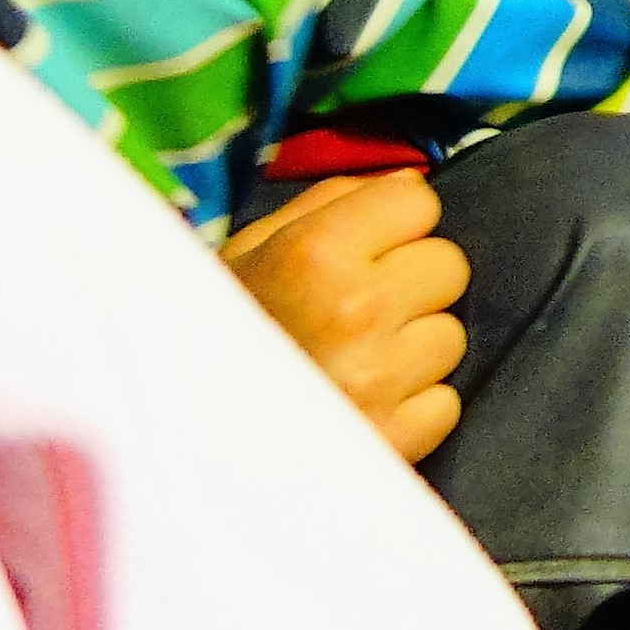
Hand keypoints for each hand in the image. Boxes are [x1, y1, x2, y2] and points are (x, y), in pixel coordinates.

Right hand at [222, 170, 470, 461]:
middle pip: (447, 265)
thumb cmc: (209, 337)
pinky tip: (363, 406)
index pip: (418, 202)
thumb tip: (409, 183)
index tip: (364, 249)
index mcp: (316, 253)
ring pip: (449, 337)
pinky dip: (411, 408)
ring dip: (412, 348)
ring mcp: (380, 379)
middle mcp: (359, 309)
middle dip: (411, 282)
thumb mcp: (245, 254)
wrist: (179, 447)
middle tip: (359, 310)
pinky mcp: (395, 441)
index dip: (392, 222)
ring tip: (353, 361)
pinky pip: (443, 405)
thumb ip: (327, 204)